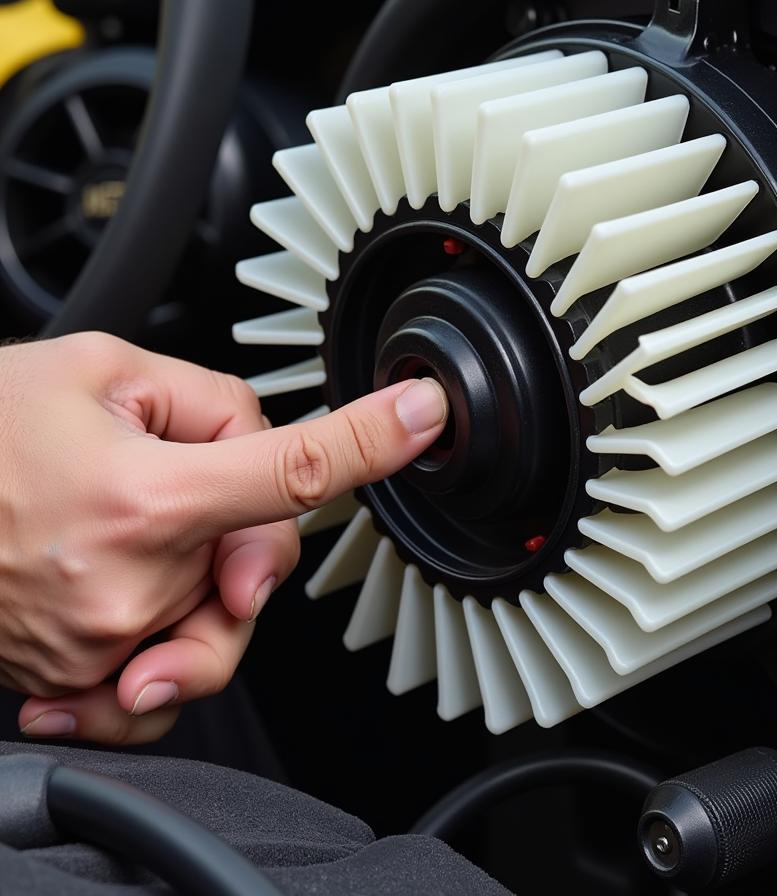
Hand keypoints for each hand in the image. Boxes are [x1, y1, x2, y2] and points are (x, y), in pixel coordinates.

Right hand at [1, 332, 446, 743]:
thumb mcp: (102, 371)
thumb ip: (212, 402)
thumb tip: (270, 449)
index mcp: (140, 496)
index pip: (293, 472)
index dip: (373, 442)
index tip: (423, 417)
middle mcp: (129, 584)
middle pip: (266, 548)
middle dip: (239, 508)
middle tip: (160, 472)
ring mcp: (104, 645)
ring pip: (228, 606)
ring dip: (203, 560)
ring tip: (122, 520)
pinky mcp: (80, 677)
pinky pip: (175, 671)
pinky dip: (175, 631)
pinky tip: (130, 592)